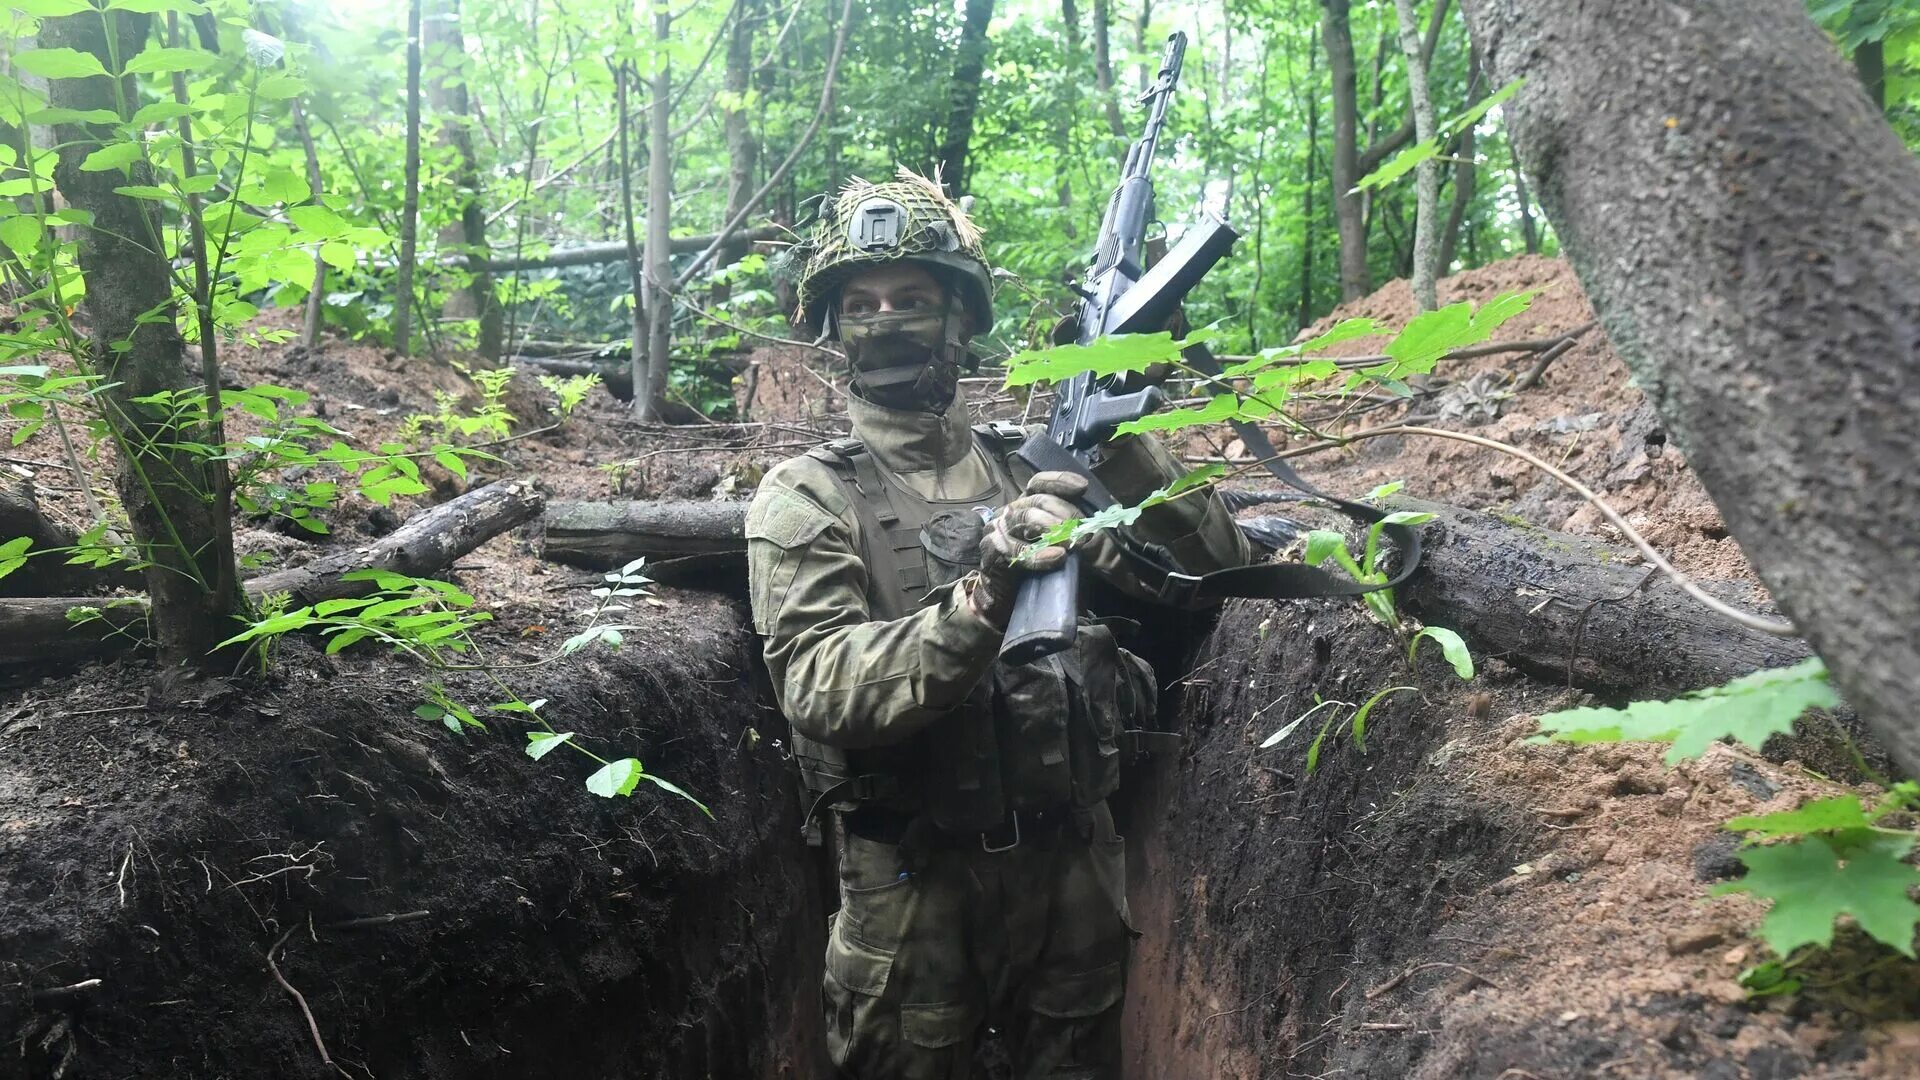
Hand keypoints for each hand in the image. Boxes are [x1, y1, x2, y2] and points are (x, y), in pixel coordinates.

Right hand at [967, 471, 1088, 624]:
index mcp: (1026, 506)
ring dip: (1053, 531)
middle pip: (1036, 500)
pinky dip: (1039, 554)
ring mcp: (998, 530)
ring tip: (1072, 545)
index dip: (1059, 481)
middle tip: (1082, 530)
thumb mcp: (1064, 548)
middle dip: (1063, 512)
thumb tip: (1102, 523)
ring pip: (1025, 518)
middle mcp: (1010, 513)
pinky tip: (1058, 558)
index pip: (1039, 483)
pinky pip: (1017, 549)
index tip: (1082, 488)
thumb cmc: (1040, 572)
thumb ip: (1077, 533)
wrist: (1007, 602)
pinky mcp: (992, 551)